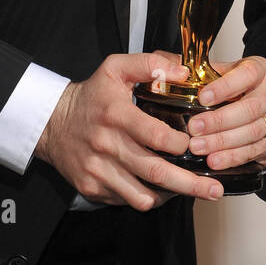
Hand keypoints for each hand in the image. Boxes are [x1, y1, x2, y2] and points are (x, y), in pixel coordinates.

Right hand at [34, 51, 225, 209]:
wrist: (52, 123)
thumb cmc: (92, 96)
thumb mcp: (116, 68)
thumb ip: (150, 64)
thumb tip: (184, 72)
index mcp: (116, 114)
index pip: (156, 136)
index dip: (181, 143)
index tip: (195, 143)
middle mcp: (106, 145)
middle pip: (155, 172)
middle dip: (190, 184)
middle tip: (213, 189)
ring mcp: (98, 171)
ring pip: (143, 195)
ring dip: (170, 194)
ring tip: (190, 189)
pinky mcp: (92, 188)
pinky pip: (127, 201)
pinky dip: (147, 197)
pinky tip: (159, 187)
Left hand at [186, 56, 265, 171]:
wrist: (265, 104)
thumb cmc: (238, 86)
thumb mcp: (222, 71)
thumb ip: (200, 71)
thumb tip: (172, 73)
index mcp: (261, 70)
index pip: (247, 74)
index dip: (225, 87)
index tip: (202, 97)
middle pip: (251, 108)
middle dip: (219, 121)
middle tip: (194, 128)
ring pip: (253, 132)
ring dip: (223, 142)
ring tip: (199, 147)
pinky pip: (255, 151)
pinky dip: (233, 157)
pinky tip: (216, 160)